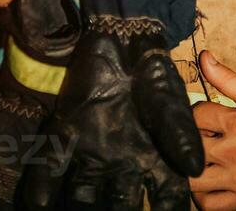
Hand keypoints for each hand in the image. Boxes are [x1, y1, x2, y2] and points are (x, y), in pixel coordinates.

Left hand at [22, 27, 203, 210]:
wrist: (123, 41)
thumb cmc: (152, 74)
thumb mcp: (169, 103)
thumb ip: (179, 135)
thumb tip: (195, 170)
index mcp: (153, 161)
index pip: (165, 199)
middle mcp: (122, 165)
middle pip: (118, 205)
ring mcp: (92, 153)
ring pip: (82, 194)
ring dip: (77, 208)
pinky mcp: (66, 133)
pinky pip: (52, 164)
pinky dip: (43, 186)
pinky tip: (40, 202)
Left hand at [190, 50, 235, 209]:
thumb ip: (228, 78)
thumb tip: (204, 57)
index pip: (196, 115)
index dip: (197, 113)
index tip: (205, 116)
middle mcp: (235, 154)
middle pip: (189, 148)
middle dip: (190, 140)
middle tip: (201, 137)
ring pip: (193, 180)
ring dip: (191, 169)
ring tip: (202, 159)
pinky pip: (209, 205)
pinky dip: (202, 195)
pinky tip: (209, 181)